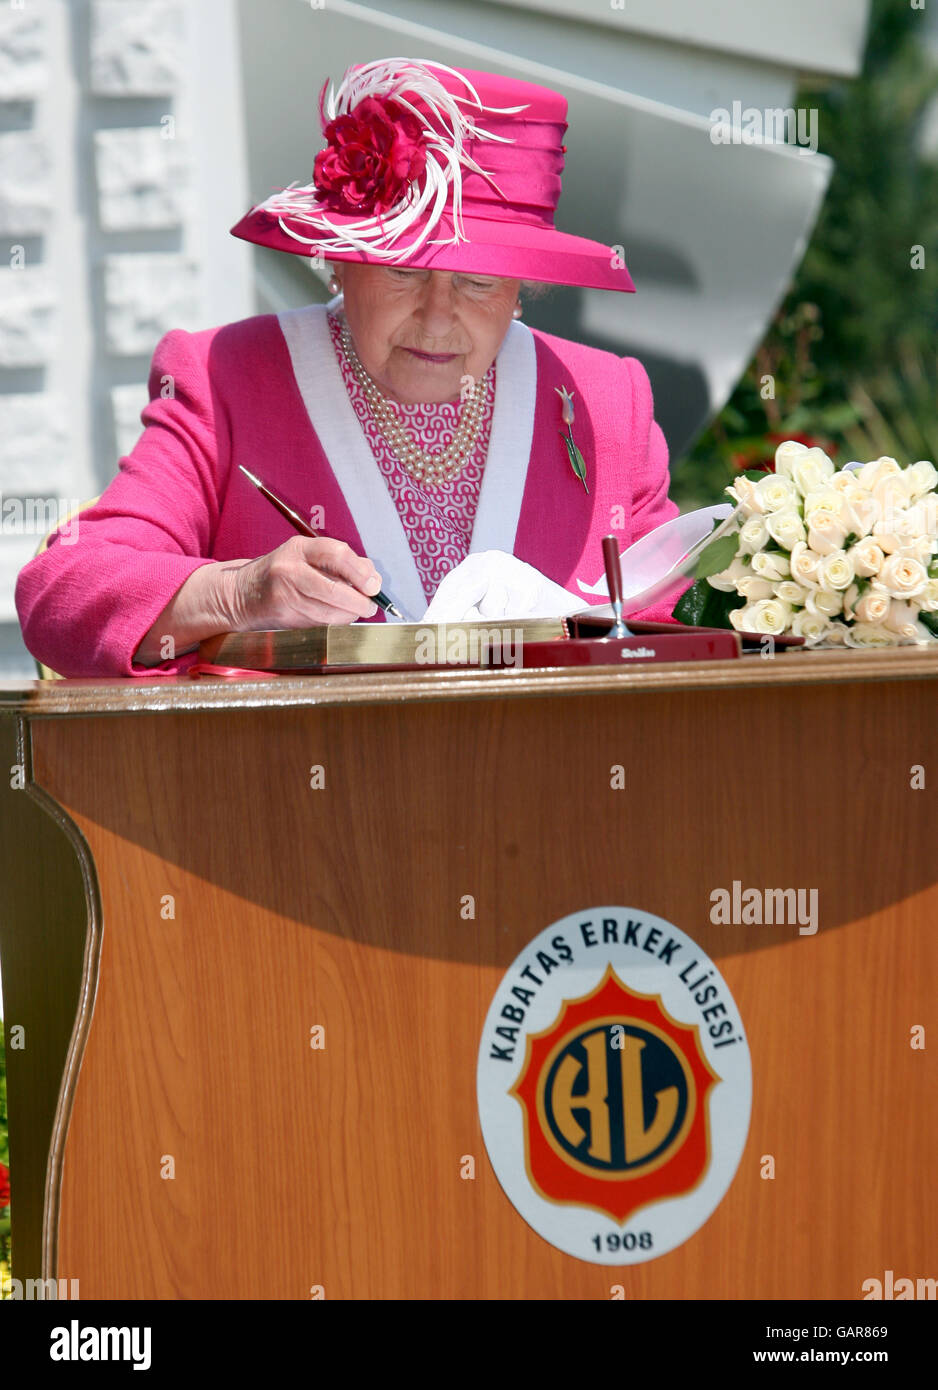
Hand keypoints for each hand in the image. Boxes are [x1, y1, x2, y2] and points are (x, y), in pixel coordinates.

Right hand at [224, 536, 382, 628]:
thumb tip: (374, 578)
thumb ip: (342, 563)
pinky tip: (340, 616)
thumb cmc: (284, 573)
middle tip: (369, 605)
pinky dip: (336, 620)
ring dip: (349, 614)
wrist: (242, 594)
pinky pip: (319, 621)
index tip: (373, 585)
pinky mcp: (284, 614)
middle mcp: (290, 568)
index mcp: (299, 548)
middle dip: (358, 600)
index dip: (360, 571)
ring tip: (357, 612)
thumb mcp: (308, 558)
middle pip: (334, 587)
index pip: (336, 553)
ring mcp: (285, 593)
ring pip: (328, 610)